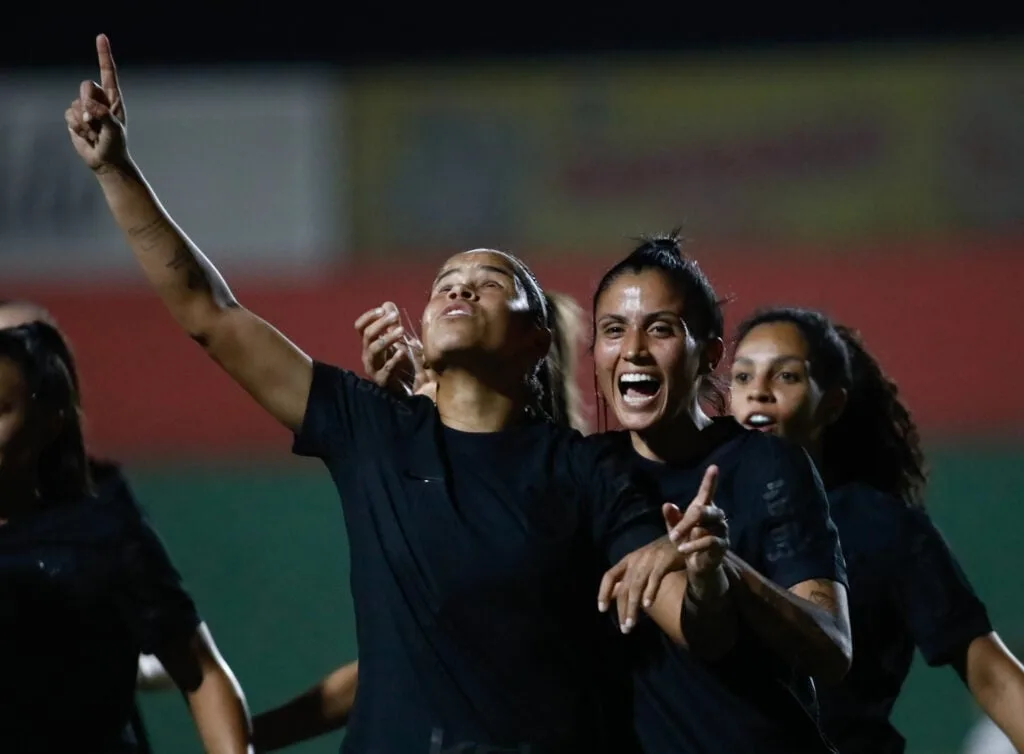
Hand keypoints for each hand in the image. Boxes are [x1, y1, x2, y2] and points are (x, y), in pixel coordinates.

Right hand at [65, 35, 127, 170]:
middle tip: (96, 120)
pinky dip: (76, 126)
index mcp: (113, 98)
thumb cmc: (115, 144)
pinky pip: (68, 114)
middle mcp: (99, 99)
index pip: (108, 72)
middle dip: (88, 101)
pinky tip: (85, 134)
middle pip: (86, 86)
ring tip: (94, 132)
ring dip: (84, 121)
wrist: (105, 160)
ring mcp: (85, 107)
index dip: (103, 54)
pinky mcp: (75, 117)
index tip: (101, 37)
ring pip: (75, 102)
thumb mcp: (115, 129)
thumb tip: (88, 107)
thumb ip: (104, 115)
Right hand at [354, 302, 433, 396]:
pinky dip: (393, 360)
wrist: (403, 390)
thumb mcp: (395, 341)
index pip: (360, 327)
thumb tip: (387, 303)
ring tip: (402, 332)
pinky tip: (403, 352)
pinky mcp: (382, 381)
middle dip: (380, 324)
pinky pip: (385, 370)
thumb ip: (392, 324)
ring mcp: (374, 368)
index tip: (382, 309)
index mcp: (369, 344)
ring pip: (374, 350)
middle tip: (395, 316)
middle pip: (367, 336)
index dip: (368, 316)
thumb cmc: (397, 363)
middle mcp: (368, 355)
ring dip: (387, 338)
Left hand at [597, 535, 684, 632]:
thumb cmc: (659, 555)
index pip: (610, 576)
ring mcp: (649, 560)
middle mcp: (635, 560)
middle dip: (622, 609)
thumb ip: (628, 579)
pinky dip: (650, 592)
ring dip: (632, 607)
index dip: (603, 592)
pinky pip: (654, 579)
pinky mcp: (663, 560)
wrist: (681, 537)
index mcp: (628, 560)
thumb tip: (612, 595)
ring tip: (631, 624)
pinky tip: (647, 606)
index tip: (601, 609)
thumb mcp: (640, 565)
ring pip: (636, 587)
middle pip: (624, 588)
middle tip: (624, 628)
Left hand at [664, 465, 728, 577]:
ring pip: (706, 523)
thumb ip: (672, 518)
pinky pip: (710, 541)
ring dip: (688, 532)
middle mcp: (716, 515)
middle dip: (686, 521)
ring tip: (676, 542)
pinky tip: (683, 550)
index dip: (710, 480)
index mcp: (704, 508)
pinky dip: (694, 545)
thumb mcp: (675, 529)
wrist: (697, 565)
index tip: (714, 467)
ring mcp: (722, 529)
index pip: (707, 492)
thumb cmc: (687, 542)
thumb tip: (667, 505)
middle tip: (672, 534)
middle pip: (703, 509)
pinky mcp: (723, 545)